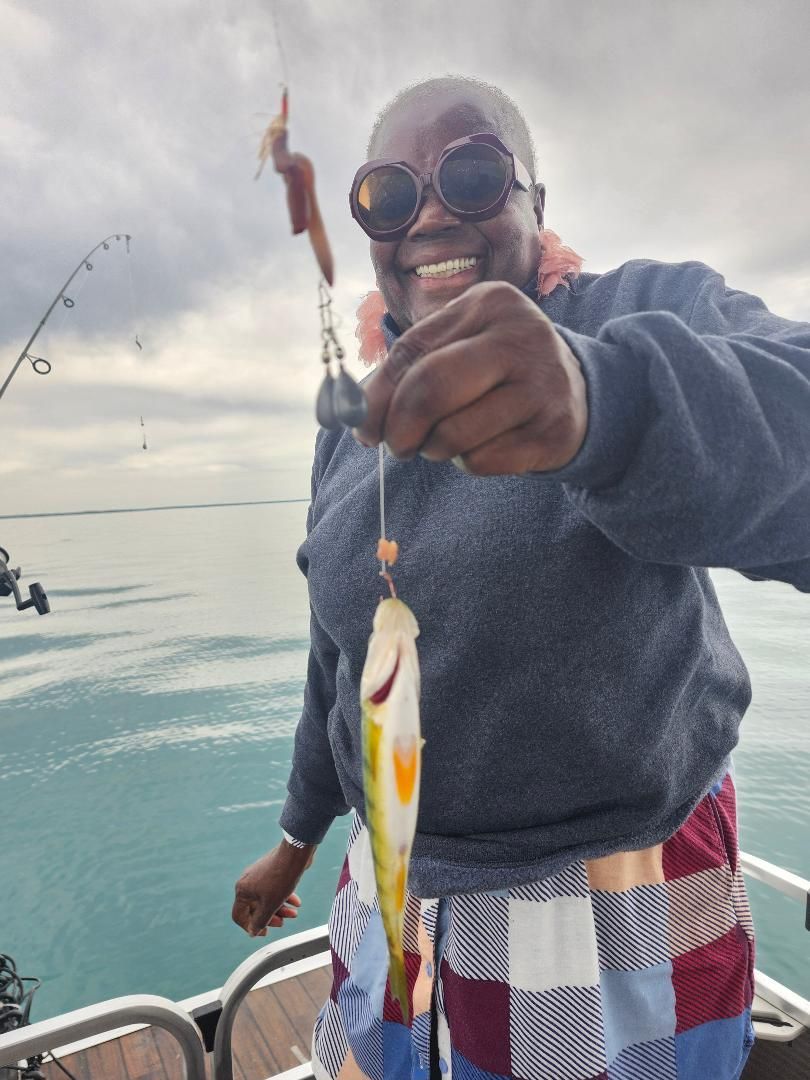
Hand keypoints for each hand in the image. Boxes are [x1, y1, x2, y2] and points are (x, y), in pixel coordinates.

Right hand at [232, 840, 315, 937]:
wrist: (295, 853)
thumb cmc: (280, 878)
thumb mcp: (270, 905)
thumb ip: (260, 921)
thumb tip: (252, 932)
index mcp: (242, 890)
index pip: (239, 915)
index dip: (250, 927)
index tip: (265, 932)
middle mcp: (247, 882)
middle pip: (255, 908)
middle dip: (270, 917)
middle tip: (282, 923)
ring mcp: (259, 875)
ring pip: (267, 899)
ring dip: (280, 909)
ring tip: (294, 913)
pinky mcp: (271, 871)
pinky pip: (274, 889)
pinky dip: (284, 897)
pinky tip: (296, 902)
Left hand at [353, 281, 586, 474]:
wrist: (576, 392)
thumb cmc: (496, 369)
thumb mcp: (457, 348)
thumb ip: (406, 371)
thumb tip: (355, 417)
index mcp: (488, 303)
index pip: (410, 352)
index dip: (375, 398)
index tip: (363, 429)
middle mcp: (520, 336)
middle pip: (431, 389)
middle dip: (400, 429)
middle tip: (397, 447)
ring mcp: (542, 384)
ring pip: (454, 434)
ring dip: (435, 449)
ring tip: (445, 441)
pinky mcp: (554, 430)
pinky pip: (483, 461)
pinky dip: (469, 463)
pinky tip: (484, 446)